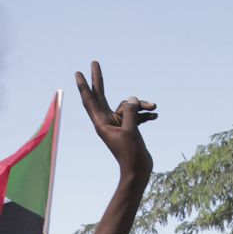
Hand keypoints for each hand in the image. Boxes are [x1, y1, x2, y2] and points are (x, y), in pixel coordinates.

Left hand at [75, 61, 155, 178]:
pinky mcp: (128, 128)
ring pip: (127, 106)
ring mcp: (118, 124)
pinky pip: (135, 114)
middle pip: (101, 96)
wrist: (138, 171)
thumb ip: (130, 112)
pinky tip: (154, 115)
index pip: (90, 100)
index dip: (84, 86)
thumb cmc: (131, 155)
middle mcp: (107, 122)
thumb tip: (132, 98)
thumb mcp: (130, 131)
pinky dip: (145, 113)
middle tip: (94, 62)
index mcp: (101, 123)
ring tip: (153, 106)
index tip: (78, 73)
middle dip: (99, 80)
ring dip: (141, 105)